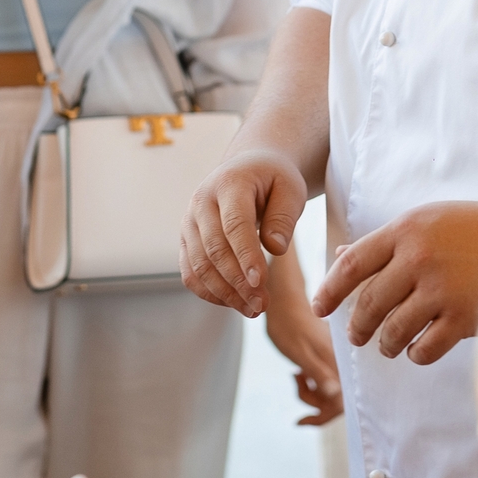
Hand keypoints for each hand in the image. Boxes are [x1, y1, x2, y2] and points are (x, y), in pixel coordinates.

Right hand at [180, 149, 307, 316]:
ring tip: (253, 309)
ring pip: (199, 265)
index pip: (234, 224)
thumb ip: (284, 216)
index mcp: (228, 182)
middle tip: (262, 305)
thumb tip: (274, 248)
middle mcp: (201, 201)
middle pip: (214, 249)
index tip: (261, 283)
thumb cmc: (273, 179)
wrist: (248, 169)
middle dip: (238, 282)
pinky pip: (190, 272)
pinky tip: (234, 302)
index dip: (246, 256)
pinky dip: (210, 292)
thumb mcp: (291, 188)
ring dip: (225, 293)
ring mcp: (190, 221)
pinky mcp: (187, 239)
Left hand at [263, 264, 341, 425]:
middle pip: (337, 401)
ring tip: (295, 375)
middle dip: (314, 403)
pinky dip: (310, 383)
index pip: (343, 402)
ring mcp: (336, 363)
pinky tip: (299, 372)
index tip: (303, 419)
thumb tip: (336, 397)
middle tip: (296, 385)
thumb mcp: (300, 353)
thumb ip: (319, 374)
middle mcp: (343, 364)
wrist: (282, 301)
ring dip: (310, 392)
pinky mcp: (329, 360)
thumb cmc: (288, 325)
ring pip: (329, 393)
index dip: (325, 416)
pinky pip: (324, 382)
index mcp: (340, 363)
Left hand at [310, 201, 477, 364]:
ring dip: (384, 344)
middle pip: (369, 303)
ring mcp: (442, 289)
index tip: (319, 308)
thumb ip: (384, 242)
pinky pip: (424, 349)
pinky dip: (415, 354)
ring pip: (393, 331)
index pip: (352, 264)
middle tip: (355, 335)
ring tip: (386, 345)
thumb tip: (341, 258)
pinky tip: (416, 349)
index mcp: (405, 230)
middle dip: (356, 326)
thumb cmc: (473, 229)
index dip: (329, 290)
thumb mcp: (426, 222)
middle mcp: (419, 258)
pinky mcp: (465, 317)